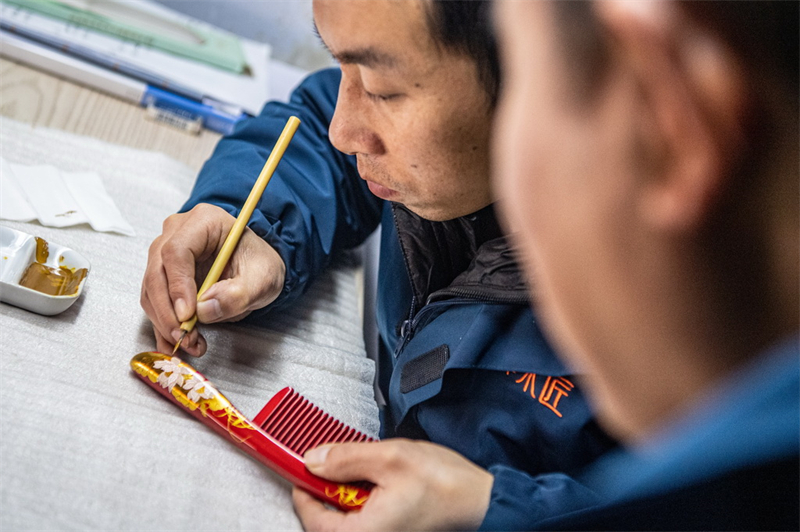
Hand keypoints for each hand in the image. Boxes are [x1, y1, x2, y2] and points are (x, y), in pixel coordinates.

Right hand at [140, 203, 285, 356]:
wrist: (257, 267)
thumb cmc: (259, 263)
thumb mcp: (263, 278)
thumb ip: (238, 294)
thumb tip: (205, 310)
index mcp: (204, 221)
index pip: (177, 251)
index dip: (178, 286)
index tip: (187, 314)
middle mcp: (177, 233)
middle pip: (157, 272)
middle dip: (168, 311)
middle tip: (184, 335)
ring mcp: (165, 253)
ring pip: (151, 290)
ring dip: (165, 322)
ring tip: (190, 343)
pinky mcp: (163, 275)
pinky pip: (154, 301)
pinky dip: (163, 325)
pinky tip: (177, 343)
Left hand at [293, 439, 493, 531]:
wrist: (485, 502)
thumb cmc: (446, 487)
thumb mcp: (390, 458)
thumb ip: (346, 458)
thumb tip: (313, 460)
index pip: (312, 519)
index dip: (304, 488)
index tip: (302, 466)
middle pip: (329, 519)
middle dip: (331, 487)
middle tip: (340, 461)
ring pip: (349, 516)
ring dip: (351, 490)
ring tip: (372, 469)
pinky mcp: (393, 531)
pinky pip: (367, 517)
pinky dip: (367, 496)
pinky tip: (384, 481)